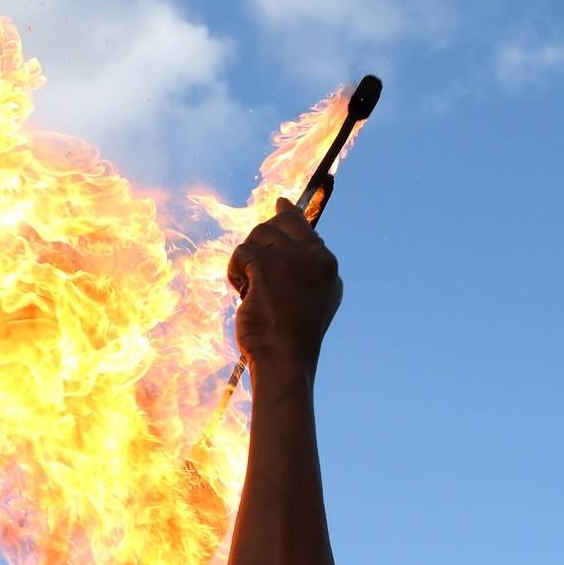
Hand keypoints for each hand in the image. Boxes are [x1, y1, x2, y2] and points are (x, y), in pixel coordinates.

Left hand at [227, 197, 342, 369]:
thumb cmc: (291, 340)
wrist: (285, 361)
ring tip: (249, 289)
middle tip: (251, 270)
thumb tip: (296, 250)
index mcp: (327, 266)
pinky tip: (243, 292)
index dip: (288, 216)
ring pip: (258, 235)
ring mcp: (293, 259)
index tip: (281, 204)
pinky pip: (242, 252)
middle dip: (259, 243)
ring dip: (246, 260)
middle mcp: (315, 257)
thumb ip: (305, 273)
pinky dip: (236, 271)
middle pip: (279, 224)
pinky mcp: (269, 266)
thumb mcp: (309, 302)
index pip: (305, 228)